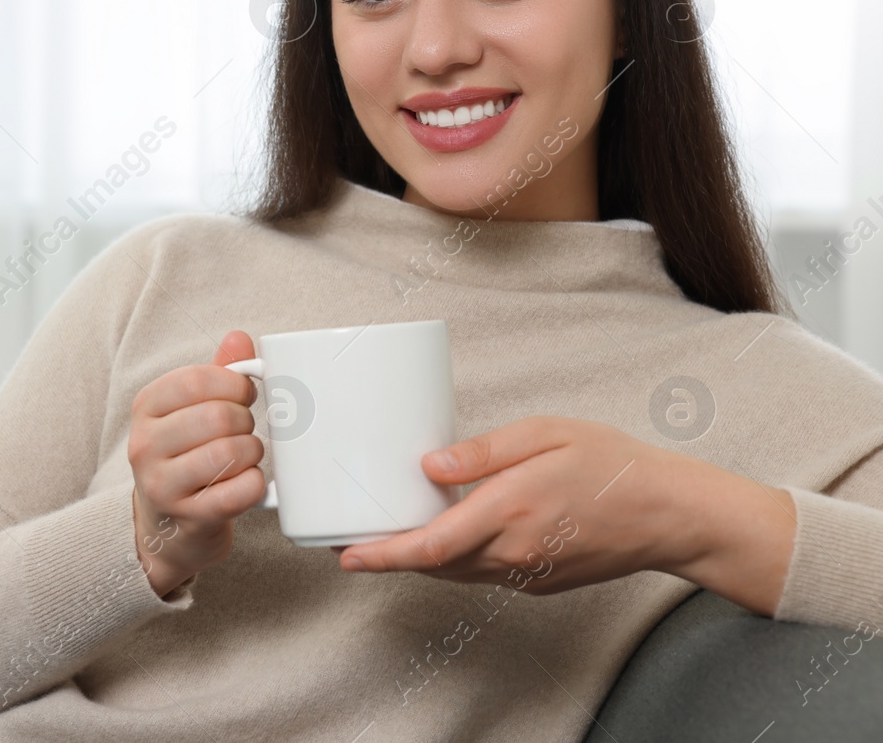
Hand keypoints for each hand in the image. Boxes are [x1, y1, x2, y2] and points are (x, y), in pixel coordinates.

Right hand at [128, 330, 267, 596]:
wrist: (166, 528)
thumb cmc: (185, 457)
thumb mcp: (189, 411)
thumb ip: (215, 374)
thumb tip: (239, 338)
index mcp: (145, 408)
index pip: (195, 380)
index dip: (233, 384)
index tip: (244, 394)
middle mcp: (145, 446)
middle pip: (216, 416)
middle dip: (245, 420)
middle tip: (246, 429)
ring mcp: (162, 485)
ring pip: (228, 453)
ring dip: (252, 452)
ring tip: (247, 455)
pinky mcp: (188, 518)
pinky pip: (238, 492)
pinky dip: (255, 484)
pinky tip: (250, 482)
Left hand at [331, 415, 766, 597]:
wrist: (670, 513)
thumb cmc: (611, 464)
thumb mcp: (546, 435)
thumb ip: (484, 451)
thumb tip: (429, 464)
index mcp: (508, 513)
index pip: (428, 546)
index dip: (381, 555)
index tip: (345, 555)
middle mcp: (512, 552)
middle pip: (432, 566)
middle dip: (388, 558)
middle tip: (349, 542)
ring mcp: (527, 572)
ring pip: (456, 573)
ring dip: (418, 560)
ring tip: (386, 537)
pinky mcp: (539, 580)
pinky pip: (483, 574)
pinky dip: (454, 560)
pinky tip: (445, 535)